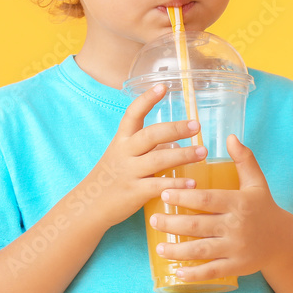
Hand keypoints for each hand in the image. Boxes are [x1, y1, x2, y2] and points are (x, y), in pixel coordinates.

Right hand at [73, 83, 208, 229]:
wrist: (89, 206)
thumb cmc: (112, 177)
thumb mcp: (123, 156)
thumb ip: (147, 147)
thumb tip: (176, 140)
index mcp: (121, 140)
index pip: (132, 114)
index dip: (147, 99)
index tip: (162, 86)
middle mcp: (124, 153)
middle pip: (150, 135)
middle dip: (175, 129)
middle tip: (197, 125)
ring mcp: (128, 172)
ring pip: (158, 160)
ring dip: (183, 155)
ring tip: (203, 152)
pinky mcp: (133, 192)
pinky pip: (157, 186)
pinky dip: (176, 184)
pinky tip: (192, 183)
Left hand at [148, 135, 288, 281]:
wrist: (283, 240)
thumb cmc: (263, 208)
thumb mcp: (257, 182)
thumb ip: (244, 159)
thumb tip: (231, 136)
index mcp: (239, 203)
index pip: (207, 199)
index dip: (184, 197)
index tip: (164, 193)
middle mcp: (237, 226)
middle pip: (199, 226)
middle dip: (173, 224)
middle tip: (153, 219)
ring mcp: (237, 248)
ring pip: (202, 250)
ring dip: (178, 251)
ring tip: (159, 248)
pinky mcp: (237, 267)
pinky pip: (212, 271)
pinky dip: (194, 274)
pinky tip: (178, 272)